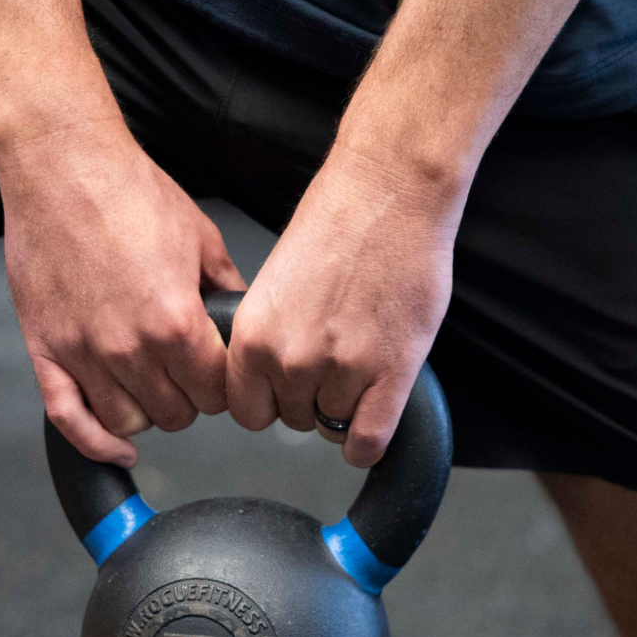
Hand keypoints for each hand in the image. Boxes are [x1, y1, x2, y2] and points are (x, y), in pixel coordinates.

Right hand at [0, 122, 245, 466]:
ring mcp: (84, 353)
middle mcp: (130, 347)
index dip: (224, 385)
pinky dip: (95, 444)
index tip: (219, 374)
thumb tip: (242, 318)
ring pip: (127, 422)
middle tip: (186, 375)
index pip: (217, 392)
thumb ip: (226, 287)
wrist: (62, 166)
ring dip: (146, 412)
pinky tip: (117, 447)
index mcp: (176, 321)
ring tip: (151, 387)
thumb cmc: (128, 190)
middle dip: (188, 399)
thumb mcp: (200, 236)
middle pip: (176, 414)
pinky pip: (69, 419)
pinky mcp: (46, 349)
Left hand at [226, 147, 461, 467]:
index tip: (285, 390)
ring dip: (346, 408)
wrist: (388, 194)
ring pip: (332, 427)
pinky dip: (367, 442)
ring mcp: (341, 370)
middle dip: (312, 399)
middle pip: (293, 420)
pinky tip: (370, 424)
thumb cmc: (338, 224)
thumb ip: (270, 337)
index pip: (246, 410)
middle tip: (334, 360)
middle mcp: (290, 359)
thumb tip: (272, 378)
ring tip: (361, 362)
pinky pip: (368, 440)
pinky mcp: (390, 374)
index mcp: (253, 336)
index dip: (270, 401)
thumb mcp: (276, 285)